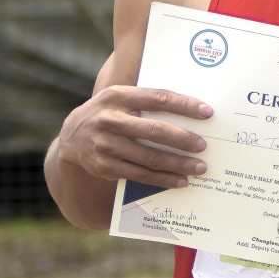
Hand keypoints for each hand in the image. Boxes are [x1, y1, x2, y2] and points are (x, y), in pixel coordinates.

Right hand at [56, 85, 213, 189]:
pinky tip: (181, 180)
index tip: (207, 113)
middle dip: (183, 139)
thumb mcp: (119, 98)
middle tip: (203, 146)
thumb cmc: (108, 114)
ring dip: (178, 164)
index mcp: (117, 96)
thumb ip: (146, 100)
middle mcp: (109, 120)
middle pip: (155, 131)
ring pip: (150, 157)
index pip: (157, 98)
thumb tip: (190, 108)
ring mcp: (106, 145)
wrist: (71, 138)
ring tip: (199, 167)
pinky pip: (141, 175)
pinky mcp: (105, 167)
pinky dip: (164, 179)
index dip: (184, 105)